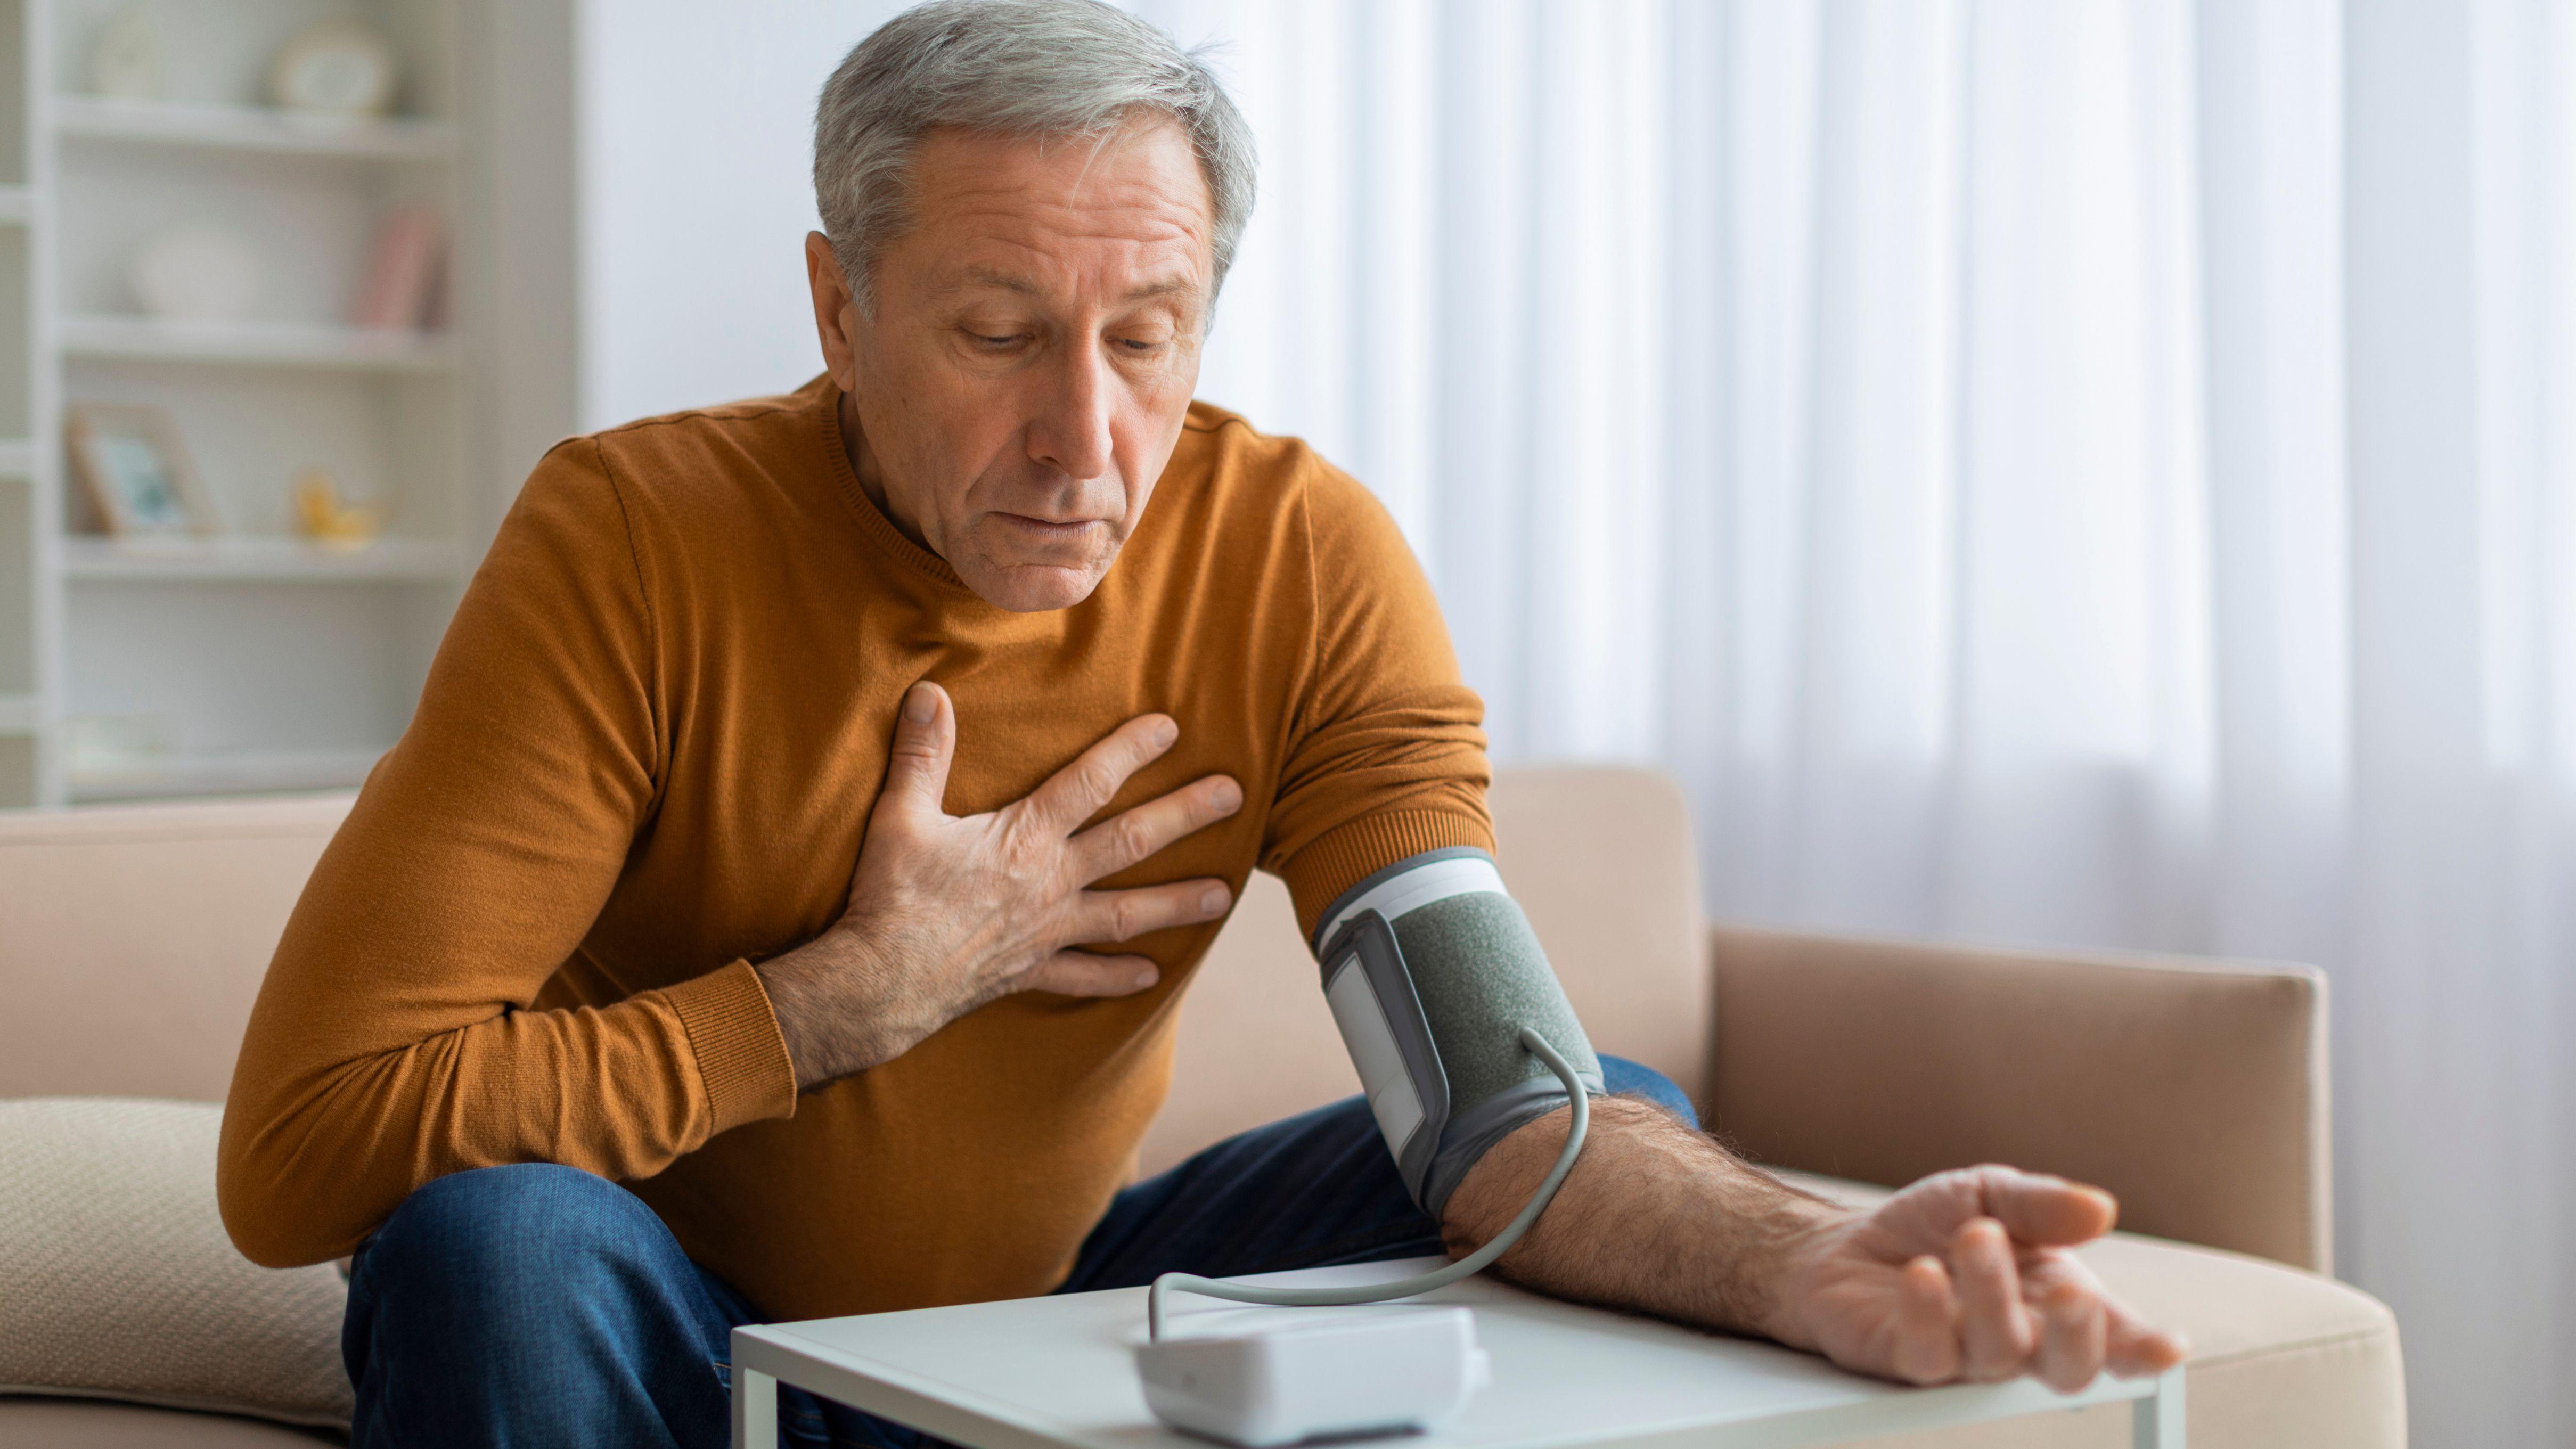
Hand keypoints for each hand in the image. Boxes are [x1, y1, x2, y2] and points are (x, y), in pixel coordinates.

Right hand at [757, 680, 1242, 1089]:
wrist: (880, 982)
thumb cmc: (892, 896)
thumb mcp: (900, 816)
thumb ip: (923, 754)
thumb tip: (928, 693)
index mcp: (1024, 837)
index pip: (1089, 782)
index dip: (1131, 750)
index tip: (1172, 728)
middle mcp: (1049, 882)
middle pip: (1131, 841)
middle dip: (1185, 815)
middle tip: (1234, 796)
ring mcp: (1047, 931)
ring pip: (1126, 913)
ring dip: (1176, 902)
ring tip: (1225, 896)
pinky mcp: (1030, 971)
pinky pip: (1084, 976)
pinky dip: (1117, 976)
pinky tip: (1153, 975)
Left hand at [1765, 1165, 2187, 1390]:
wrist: (1847, 1242)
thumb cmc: (1933, 1225)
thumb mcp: (1991, 1194)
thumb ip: (2043, 1204)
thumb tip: (2102, 1208)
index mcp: (2054, 1299)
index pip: (2113, 1339)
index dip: (2144, 1350)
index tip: (2169, 1348)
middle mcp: (2020, 1338)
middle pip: (2067, 1367)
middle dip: (2079, 1334)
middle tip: (2072, 1289)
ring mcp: (1965, 1357)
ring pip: (1998, 1353)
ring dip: (1992, 1293)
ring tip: (1975, 1235)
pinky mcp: (1909, 1361)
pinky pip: (1929, 1355)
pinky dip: (1929, 1313)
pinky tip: (1923, 1273)